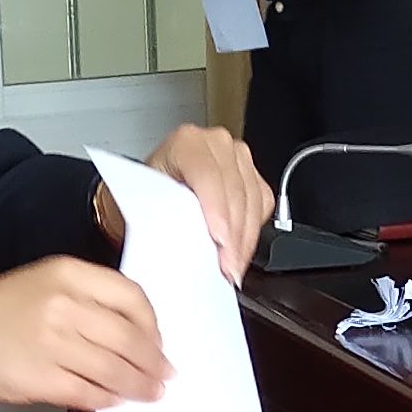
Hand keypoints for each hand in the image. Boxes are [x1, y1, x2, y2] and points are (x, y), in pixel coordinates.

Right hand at [0, 261, 167, 411]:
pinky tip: (114, 399)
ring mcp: (51, 343)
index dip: (153, 325)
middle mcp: (63, 305)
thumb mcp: (47, 282)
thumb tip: (137, 335)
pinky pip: (88, 393)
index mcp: (69, 274)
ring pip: (114, 370)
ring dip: (138, 386)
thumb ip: (90, 301)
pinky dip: (107, 399)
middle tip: (163, 375)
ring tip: (149, 393)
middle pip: (130, 338)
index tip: (158, 341)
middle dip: (153, 362)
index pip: (132, 297)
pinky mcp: (40, 378)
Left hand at [146, 125, 273, 282]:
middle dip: (233, 235)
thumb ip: (164, 217)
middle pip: (234, 190)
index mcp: (186, 143)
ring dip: (245, 239)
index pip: (207, 175)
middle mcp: (215, 144)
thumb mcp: (148, 202)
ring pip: (252, 200)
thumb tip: (174, 247)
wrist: (155, 186)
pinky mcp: (251, 173)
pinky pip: (262, 203)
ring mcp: (236, 156)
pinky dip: (253, 231)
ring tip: (233, 266)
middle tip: (227, 267)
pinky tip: (240, 251)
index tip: (220, 242)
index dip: (216, 211)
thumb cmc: (149, 192)